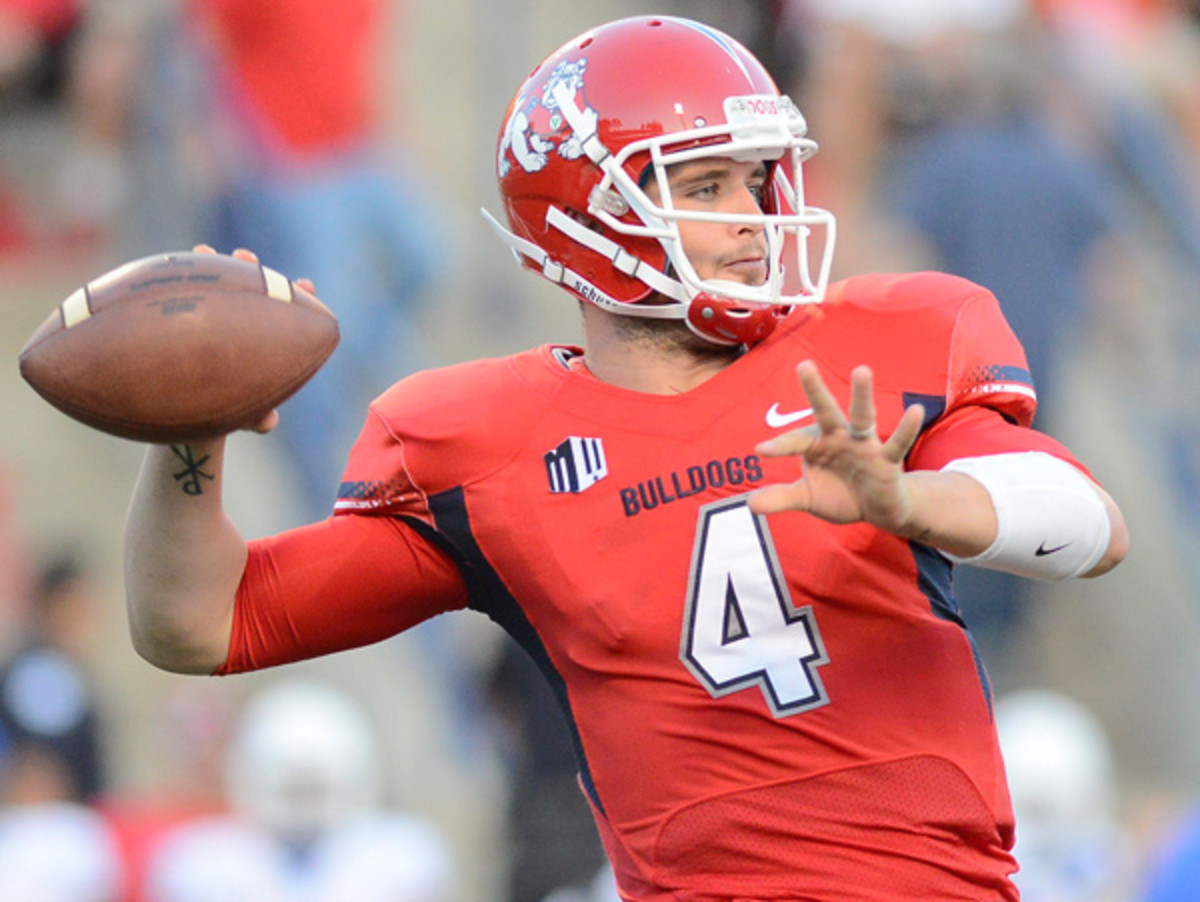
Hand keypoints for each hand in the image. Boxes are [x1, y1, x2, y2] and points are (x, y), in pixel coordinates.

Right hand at [191, 244, 318, 434]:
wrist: (193, 413)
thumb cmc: (226, 409)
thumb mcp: (242, 414)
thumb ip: (257, 417)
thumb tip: (269, 422)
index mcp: (263, 338)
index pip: (284, 309)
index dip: (296, 294)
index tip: (307, 284)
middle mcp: (239, 322)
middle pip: (250, 288)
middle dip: (251, 269)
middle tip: (246, 257)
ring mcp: (212, 316)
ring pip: (214, 285)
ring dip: (209, 264)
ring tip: (203, 252)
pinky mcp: (182, 316)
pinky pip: (178, 296)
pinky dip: (174, 282)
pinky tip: (160, 270)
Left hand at [748, 361, 925, 533]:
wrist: (877, 510)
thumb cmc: (839, 495)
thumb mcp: (808, 498)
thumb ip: (781, 498)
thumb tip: (750, 504)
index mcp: (816, 443)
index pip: (795, 441)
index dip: (780, 445)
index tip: (761, 450)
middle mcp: (839, 437)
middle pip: (825, 411)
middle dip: (815, 390)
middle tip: (803, 365)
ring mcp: (864, 446)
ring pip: (862, 416)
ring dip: (861, 395)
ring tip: (861, 370)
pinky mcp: (887, 460)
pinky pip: (896, 444)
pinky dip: (906, 428)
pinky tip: (914, 410)